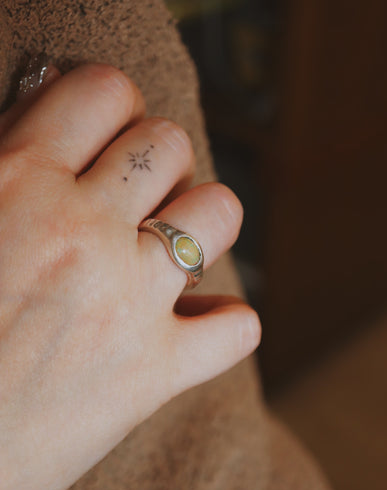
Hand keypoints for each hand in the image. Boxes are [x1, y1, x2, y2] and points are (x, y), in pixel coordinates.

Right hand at [0, 64, 260, 489]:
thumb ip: (0, 169)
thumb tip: (36, 135)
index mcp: (17, 184)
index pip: (104, 91)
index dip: (113, 105)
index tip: (108, 134)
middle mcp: (82, 234)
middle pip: (169, 144)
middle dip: (161, 161)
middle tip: (140, 194)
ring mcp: (126, 303)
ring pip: (218, 213)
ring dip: (205, 221)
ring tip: (177, 245)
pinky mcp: (152, 373)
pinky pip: (234, 330)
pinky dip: (227, 325)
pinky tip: (202, 325)